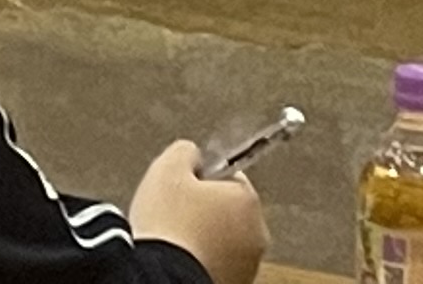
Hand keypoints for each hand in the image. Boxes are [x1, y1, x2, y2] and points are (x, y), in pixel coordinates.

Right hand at [129, 137, 268, 283]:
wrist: (165, 275)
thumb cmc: (169, 224)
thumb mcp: (167, 169)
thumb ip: (185, 151)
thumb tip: (192, 153)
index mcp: (247, 199)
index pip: (229, 176)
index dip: (202, 178)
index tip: (182, 186)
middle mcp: (257, 233)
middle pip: (229, 208)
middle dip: (205, 208)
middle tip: (176, 211)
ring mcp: (248, 263)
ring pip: (225, 238)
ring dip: (205, 235)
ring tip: (176, 237)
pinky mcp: (234, 281)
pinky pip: (219, 261)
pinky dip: (203, 258)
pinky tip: (182, 256)